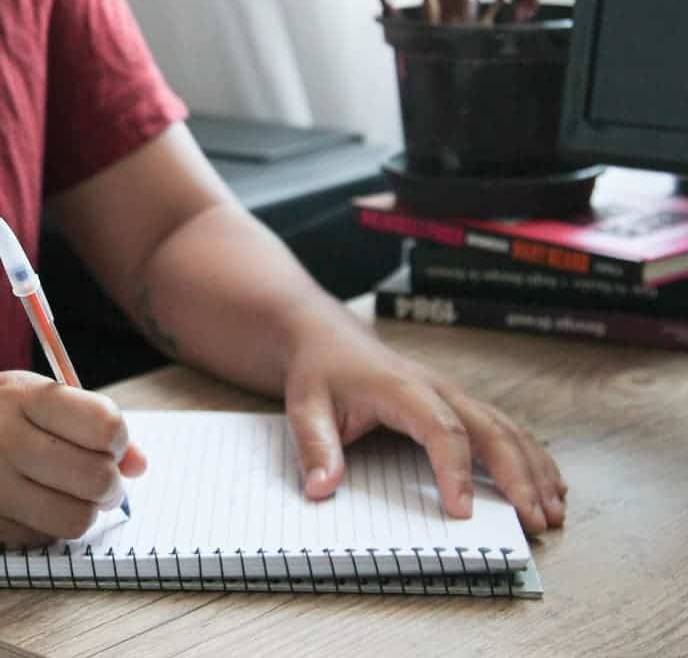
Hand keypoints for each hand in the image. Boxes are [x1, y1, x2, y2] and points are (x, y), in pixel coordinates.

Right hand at [0, 371, 145, 547]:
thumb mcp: (15, 398)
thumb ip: (79, 420)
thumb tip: (139, 463)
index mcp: (18, 395)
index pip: (103, 424)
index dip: (118, 441)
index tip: (109, 444)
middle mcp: (2, 438)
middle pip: (97, 476)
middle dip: (109, 483)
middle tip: (97, 479)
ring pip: (77, 517)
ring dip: (84, 512)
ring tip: (67, 495)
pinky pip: (42, 538)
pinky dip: (48, 527)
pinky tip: (27, 506)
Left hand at [281, 310, 566, 534]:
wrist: (327, 335)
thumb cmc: (319, 371)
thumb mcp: (304, 406)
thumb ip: (315, 447)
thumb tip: (321, 490)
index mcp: (402, 388)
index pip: (441, 430)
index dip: (456, 471)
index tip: (462, 512)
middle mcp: (438, 389)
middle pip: (491, 430)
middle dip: (517, 476)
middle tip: (534, 522)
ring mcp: (453, 395)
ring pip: (507, 429)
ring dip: (534, 470)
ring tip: (553, 512)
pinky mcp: (458, 404)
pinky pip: (504, 428)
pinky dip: (531, 457)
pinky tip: (550, 486)